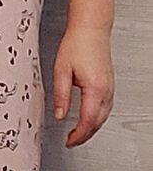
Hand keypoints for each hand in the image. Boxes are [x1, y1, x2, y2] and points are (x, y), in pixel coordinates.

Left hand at [53, 25, 113, 147]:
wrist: (91, 29)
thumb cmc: (77, 44)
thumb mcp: (61, 71)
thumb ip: (60, 96)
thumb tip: (60, 114)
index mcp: (94, 89)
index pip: (88, 122)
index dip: (78, 136)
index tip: (69, 141)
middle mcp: (106, 90)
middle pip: (98, 123)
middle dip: (85, 135)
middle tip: (72, 141)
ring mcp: (110, 88)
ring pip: (104, 116)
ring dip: (92, 128)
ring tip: (78, 133)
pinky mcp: (109, 84)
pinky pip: (106, 107)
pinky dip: (97, 117)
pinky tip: (89, 118)